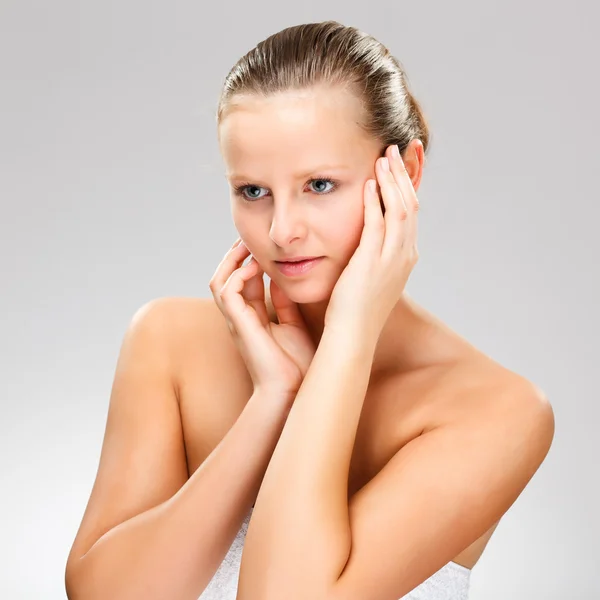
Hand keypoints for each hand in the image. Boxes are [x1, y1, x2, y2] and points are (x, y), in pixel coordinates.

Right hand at [209, 239, 316, 399]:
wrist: (292, 392)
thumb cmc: (295, 366)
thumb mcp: (294, 325)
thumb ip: (285, 303)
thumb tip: (282, 280)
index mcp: (252, 317)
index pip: (242, 280)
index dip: (247, 259)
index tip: (262, 244)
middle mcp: (239, 317)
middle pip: (224, 276)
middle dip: (235, 254)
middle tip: (250, 237)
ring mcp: (236, 321)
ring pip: (219, 280)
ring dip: (232, 260)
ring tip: (248, 246)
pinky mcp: (239, 325)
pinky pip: (226, 292)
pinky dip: (237, 275)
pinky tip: (255, 267)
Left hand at [324, 144, 419, 340]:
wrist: (353, 333)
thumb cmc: (355, 308)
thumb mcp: (371, 277)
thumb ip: (374, 255)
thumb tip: (367, 241)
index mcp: (404, 257)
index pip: (410, 213)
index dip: (406, 186)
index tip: (399, 165)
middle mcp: (404, 255)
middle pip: (411, 205)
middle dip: (404, 175)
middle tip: (396, 149)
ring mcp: (392, 258)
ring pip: (400, 209)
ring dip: (392, 181)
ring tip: (384, 157)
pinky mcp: (372, 260)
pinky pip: (378, 222)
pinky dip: (377, 200)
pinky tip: (370, 182)